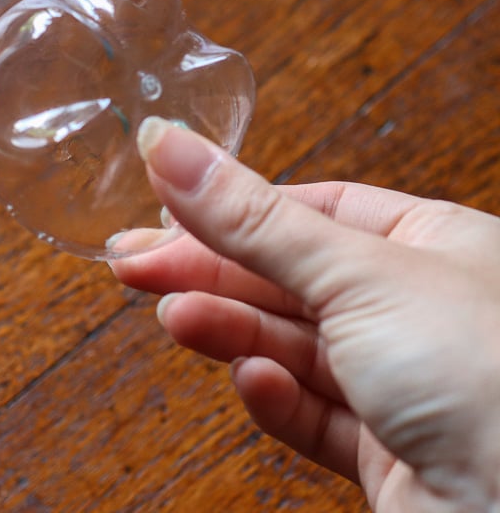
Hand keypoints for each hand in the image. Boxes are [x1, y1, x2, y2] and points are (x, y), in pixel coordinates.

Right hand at [110, 117, 499, 512]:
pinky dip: (275, 398)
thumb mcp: (354, 272)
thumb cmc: (492, 374)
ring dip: (231, 333)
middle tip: (134, 266)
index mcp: (432, 244)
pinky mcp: (388, 450)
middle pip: (289, 280)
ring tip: (178, 320)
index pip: (309, 211)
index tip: (163, 210)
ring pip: (293, 348)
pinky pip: (313, 414)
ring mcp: (402, 383)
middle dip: (211, 273)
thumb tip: (170, 147)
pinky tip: (253, 383)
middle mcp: (418, 309)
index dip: (232, 210)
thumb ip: (251, 219)